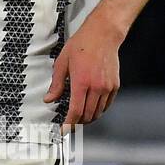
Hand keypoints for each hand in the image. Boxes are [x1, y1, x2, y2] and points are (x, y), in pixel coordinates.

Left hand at [43, 9, 120, 127]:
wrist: (103, 34)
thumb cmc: (82, 45)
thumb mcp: (62, 63)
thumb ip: (56, 84)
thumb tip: (50, 99)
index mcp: (81, 82)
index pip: (75, 112)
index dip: (68, 124)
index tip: (64, 130)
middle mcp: (96, 87)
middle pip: (87, 116)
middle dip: (77, 122)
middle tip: (70, 121)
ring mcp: (107, 87)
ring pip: (98, 112)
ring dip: (88, 117)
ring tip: (80, 115)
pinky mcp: (114, 86)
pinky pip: (107, 105)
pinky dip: (98, 110)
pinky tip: (92, 106)